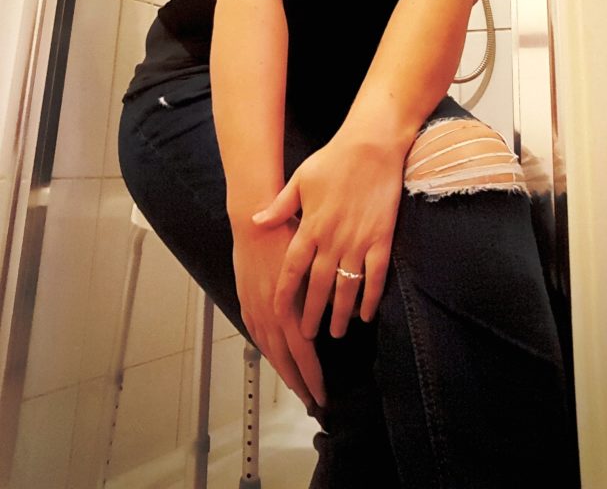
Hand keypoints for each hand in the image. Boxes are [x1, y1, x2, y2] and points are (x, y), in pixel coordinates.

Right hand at [232, 219, 324, 407]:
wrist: (255, 220)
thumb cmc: (287, 236)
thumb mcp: (313, 265)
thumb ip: (326, 293)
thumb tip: (343, 314)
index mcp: (290, 309)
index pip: (304, 355)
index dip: (314, 378)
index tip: (323, 396)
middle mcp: (272, 315)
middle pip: (285, 360)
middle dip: (299, 384)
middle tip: (311, 402)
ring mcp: (256, 310)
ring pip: (269, 351)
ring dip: (282, 371)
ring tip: (295, 386)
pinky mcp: (246, 301)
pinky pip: (256, 335)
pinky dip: (266, 352)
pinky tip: (273, 356)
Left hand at [253, 139, 403, 339]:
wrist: (370, 146)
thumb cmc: (333, 159)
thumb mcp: (299, 180)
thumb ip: (280, 205)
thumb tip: (257, 221)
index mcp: (310, 225)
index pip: (292, 269)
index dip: (285, 294)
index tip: (278, 314)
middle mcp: (332, 238)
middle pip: (318, 286)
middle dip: (311, 314)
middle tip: (306, 337)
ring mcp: (358, 240)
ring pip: (347, 287)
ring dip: (341, 314)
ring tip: (337, 333)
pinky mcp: (381, 238)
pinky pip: (375, 276)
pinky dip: (371, 298)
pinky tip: (367, 314)